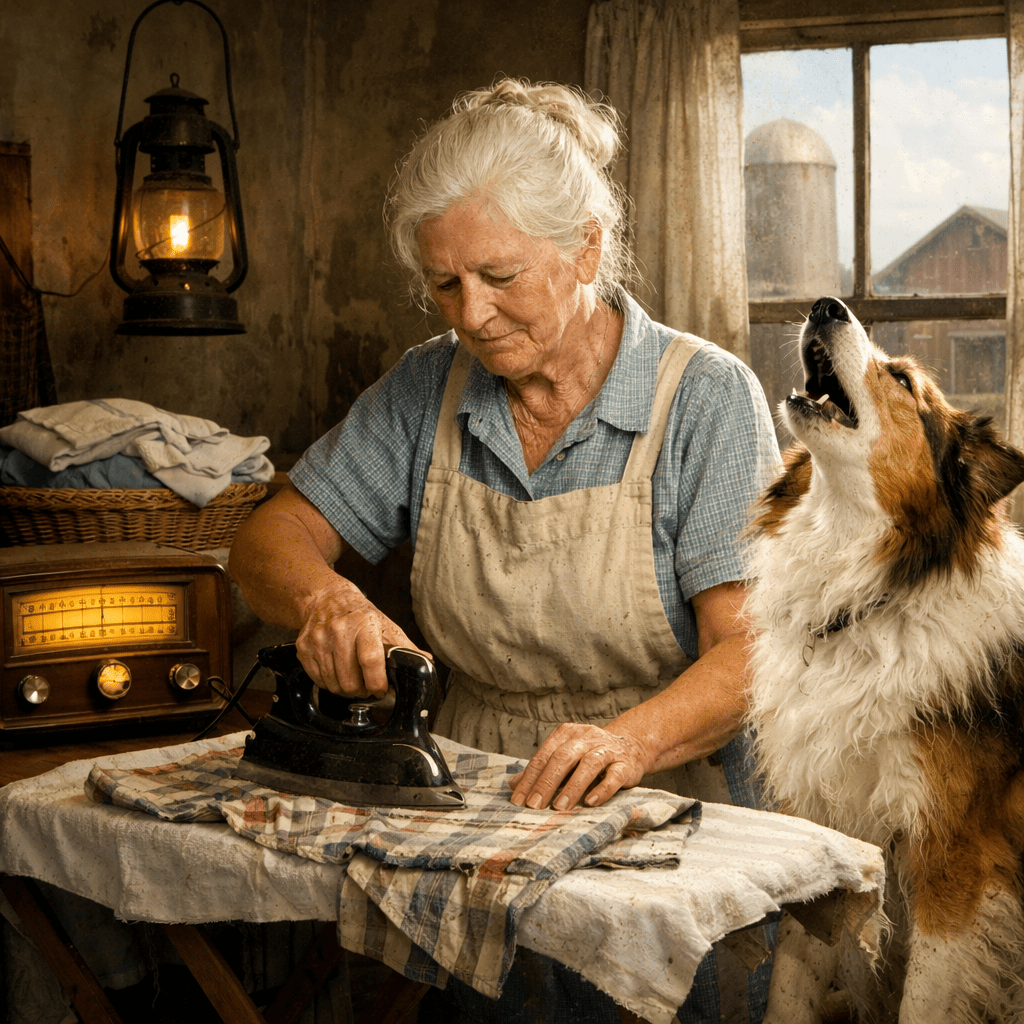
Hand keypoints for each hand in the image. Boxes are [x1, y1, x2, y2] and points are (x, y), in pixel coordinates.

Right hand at [295, 579, 426, 697]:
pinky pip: (318, 681)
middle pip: (350, 680)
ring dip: (346, 690)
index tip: (381, 690)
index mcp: (365, 624)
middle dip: (362, 691)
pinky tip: (338, 674)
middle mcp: (339, 631)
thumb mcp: (386, 626)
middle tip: (367, 687)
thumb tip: (426, 662)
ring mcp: (319, 640)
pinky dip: (330, 684)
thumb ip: (405, 647)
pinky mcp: (304, 648)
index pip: (370, 660)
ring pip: (334, 685)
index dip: (377, 683)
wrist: (327, 599)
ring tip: (354, 680)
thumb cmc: (360, 615)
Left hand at [509, 723, 648, 810]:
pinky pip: (614, 776)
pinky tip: (590, 802)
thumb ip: (541, 770)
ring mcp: (607, 749)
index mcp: (567, 733)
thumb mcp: (565, 758)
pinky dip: (602, 789)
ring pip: (588, 764)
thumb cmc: (590, 755)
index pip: (544, 755)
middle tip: (534, 806)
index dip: (530, 778)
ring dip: (572, 786)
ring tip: (559, 807)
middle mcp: (586, 737)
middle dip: (547, 782)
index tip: (519, 800)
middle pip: (563, 757)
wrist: (630, 747)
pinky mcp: (625, 764)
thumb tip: (513, 784)